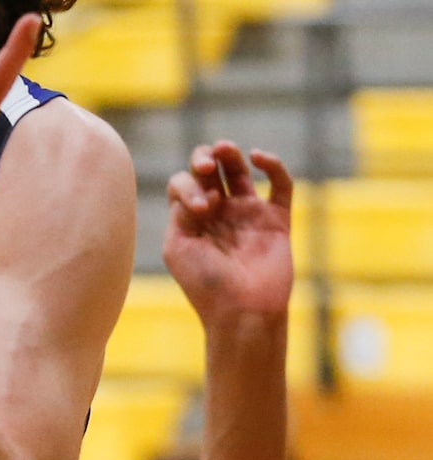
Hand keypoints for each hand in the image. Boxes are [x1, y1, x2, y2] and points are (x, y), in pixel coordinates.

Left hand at [163, 141, 292, 325]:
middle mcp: (218, 212)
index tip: (200, 209)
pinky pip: (280, 186)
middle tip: (205, 167)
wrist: (243, 311)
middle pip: (208, 170)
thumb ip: (181, 212)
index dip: (187, 185)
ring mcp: (247, 214)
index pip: (183, 182)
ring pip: (238, 171)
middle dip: (203, 158)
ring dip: (230, 154)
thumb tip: (198, 189)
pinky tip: (259, 157)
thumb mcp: (179, 246)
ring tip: (225, 148)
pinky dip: (274, 167)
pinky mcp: (276, 221)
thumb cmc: (206, 283)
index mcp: (190, 217)